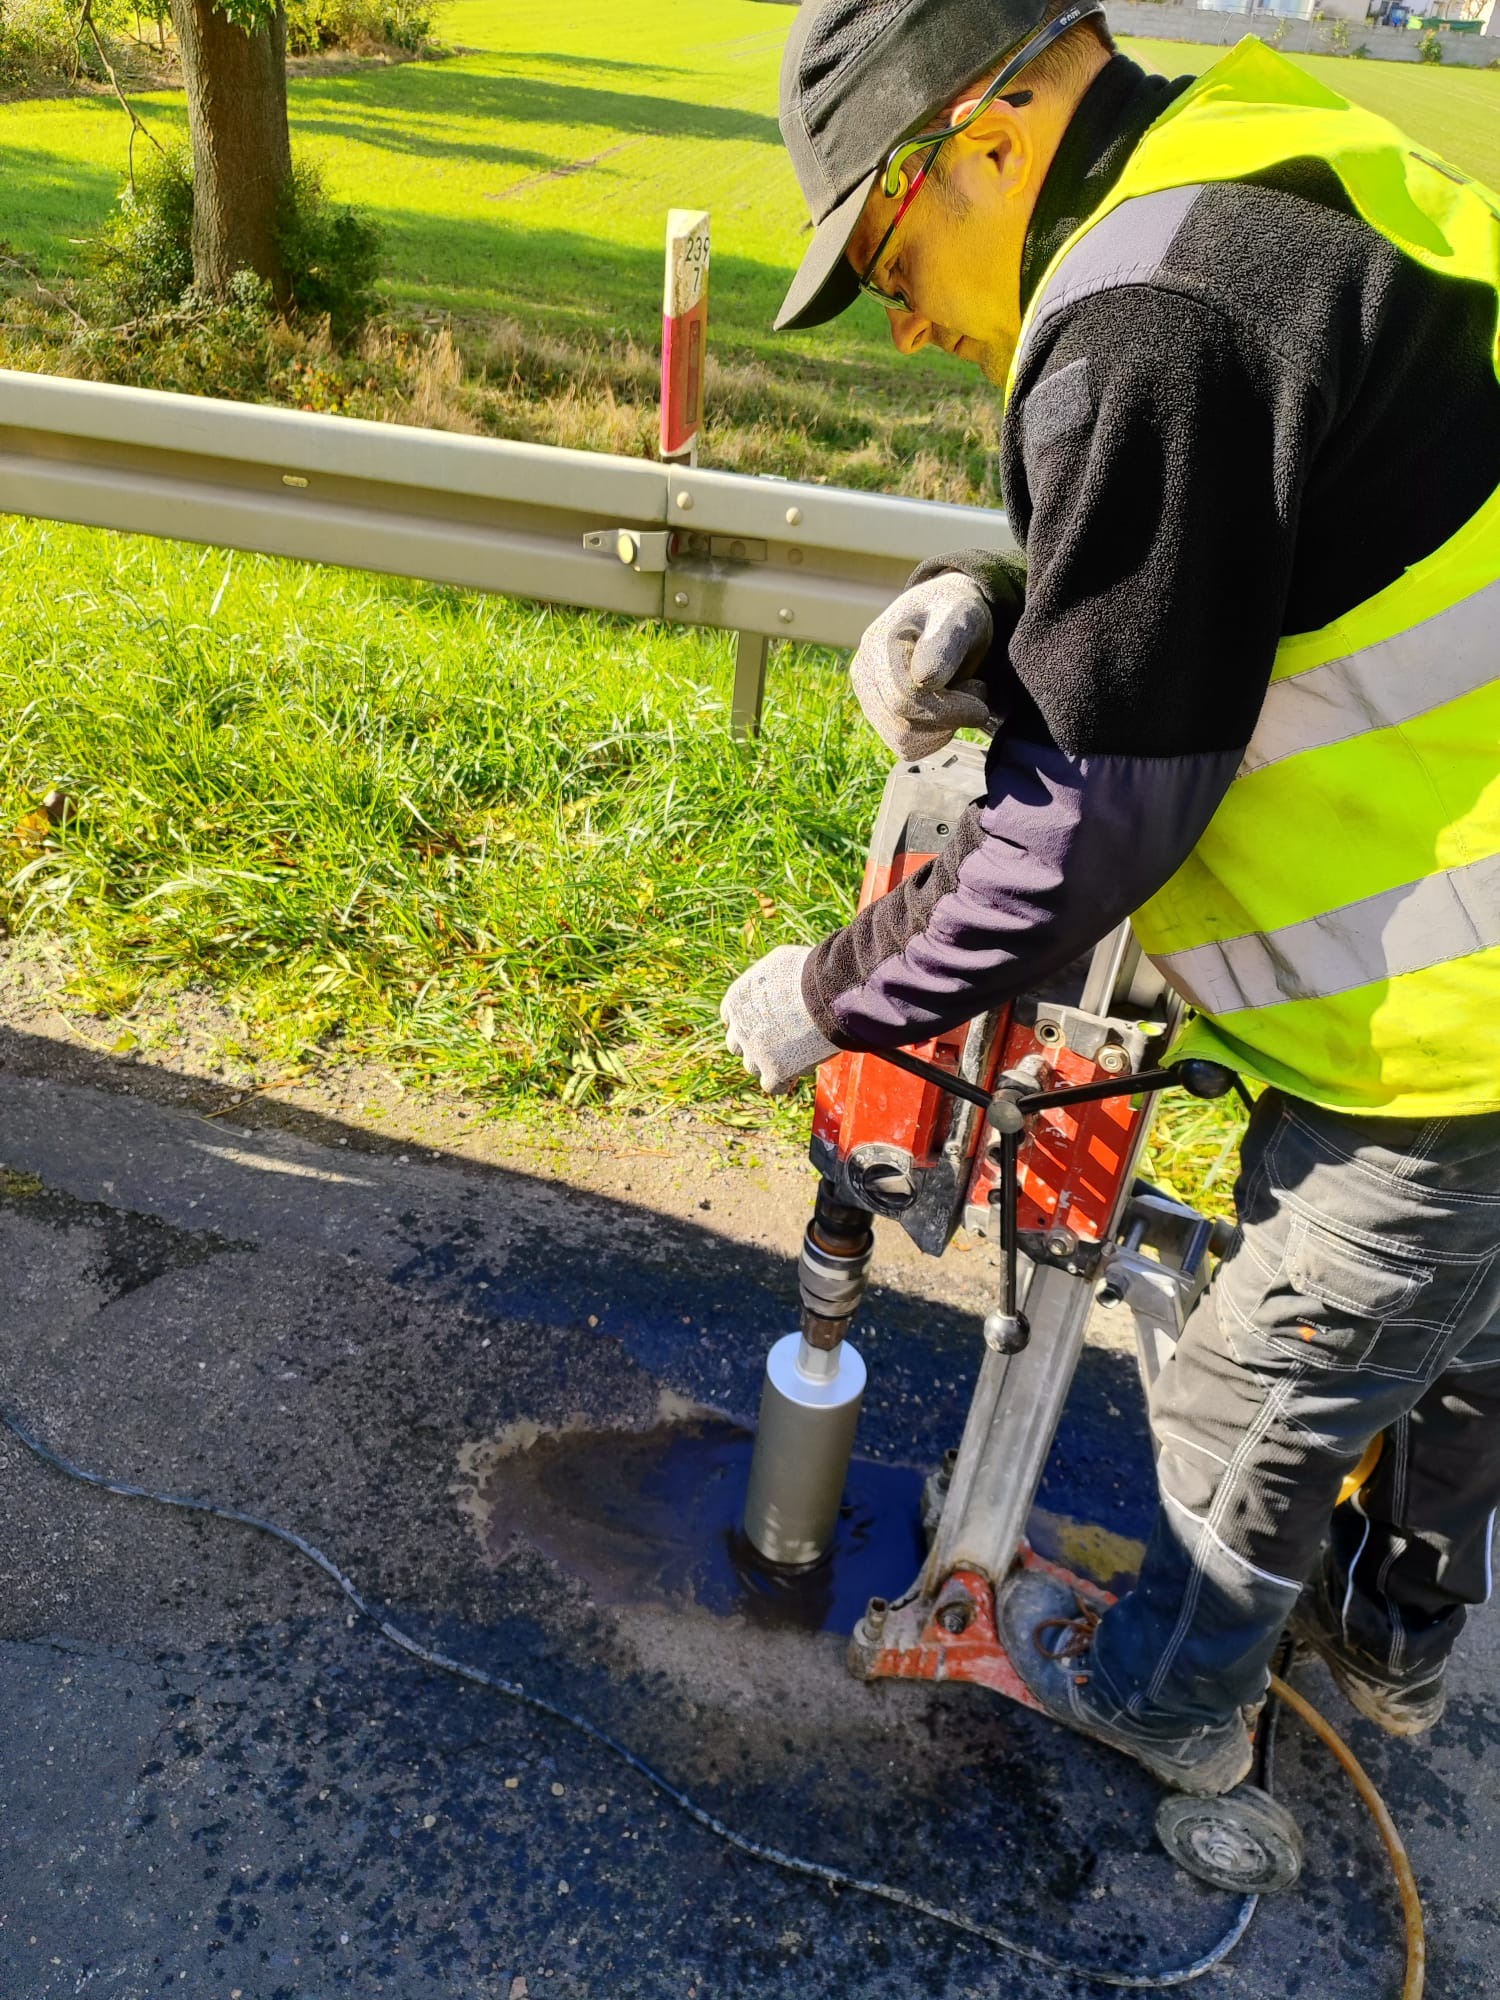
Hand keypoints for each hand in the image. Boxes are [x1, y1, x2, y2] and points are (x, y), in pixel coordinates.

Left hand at [720, 943, 837, 1094]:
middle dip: (756, 1043)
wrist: (825, 993)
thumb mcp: (779, 963)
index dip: (750, 1021)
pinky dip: (784, 1081)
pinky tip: (800, 1070)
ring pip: (754, 1067)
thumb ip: (768, 978)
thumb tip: (775, 981)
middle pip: (739, 1045)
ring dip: (770, 1062)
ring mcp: (754, 1052)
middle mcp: (739, 1027)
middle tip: (783, 1038)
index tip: (769, 1021)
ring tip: (798, 1052)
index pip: (732, 1019)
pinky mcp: (774, 1071)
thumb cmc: (809, 972)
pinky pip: (773, 1086)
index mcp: (736, 1000)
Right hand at [849, 572, 999, 759]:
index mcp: (879, 643)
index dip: (950, 708)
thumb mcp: (961, 616)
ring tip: (962, 698)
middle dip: (949, 718)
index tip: (982, 698)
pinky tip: (948, 710)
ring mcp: (867, 696)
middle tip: (976, 692)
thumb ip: (945, 643)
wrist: (946, 615)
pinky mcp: (878, 715)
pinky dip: (935, 736)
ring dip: (943, 729)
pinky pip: (905, 746)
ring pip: (904, 742)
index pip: (906, 698)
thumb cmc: (957, 613)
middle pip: (903, 725)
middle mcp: (864, 672)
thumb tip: (924, 680)